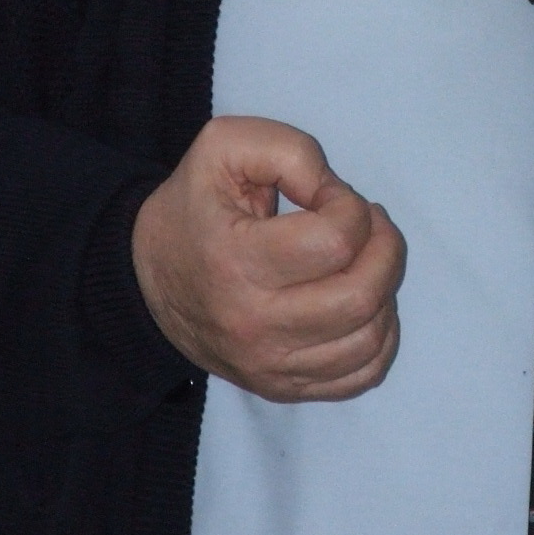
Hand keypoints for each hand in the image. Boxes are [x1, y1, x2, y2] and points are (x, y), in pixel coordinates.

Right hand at [132, 116, 405, 399]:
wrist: (146, 280)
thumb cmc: (193, 207)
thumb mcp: (225, 146)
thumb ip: (290, 151)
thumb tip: (336, 195)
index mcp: (235, 262)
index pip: (335, 242)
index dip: (351, 206)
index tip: (331, 196)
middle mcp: (253, 326)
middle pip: (361, 296)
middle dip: (385, 248)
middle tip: (369, 224)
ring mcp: (270, 366)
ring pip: (369, 340)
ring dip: (386, 289)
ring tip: (365, 260)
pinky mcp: (283, 388)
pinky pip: (361, 376)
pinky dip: (380, 338)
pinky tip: (366, 304)